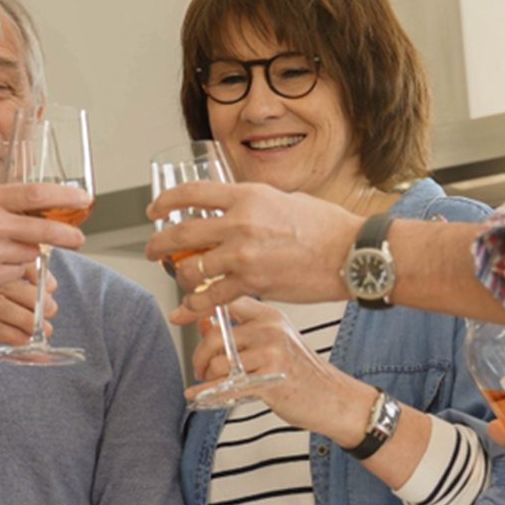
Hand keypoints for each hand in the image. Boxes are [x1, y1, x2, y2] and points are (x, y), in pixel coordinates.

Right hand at [0, 182, 87, 299]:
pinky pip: (16, 272)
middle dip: (68, 235)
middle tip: (79, 238)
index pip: (35, 194)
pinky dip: (13, 268)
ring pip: (30, 252)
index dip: (64, 197)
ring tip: (5, 248)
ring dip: (29, 251)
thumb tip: (28, 202)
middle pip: (45, 229)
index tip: (84, 200)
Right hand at [0, 270, 57, 404]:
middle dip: (35, 299)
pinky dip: (11, 334)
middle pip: (6, 285)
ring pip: (0, 307)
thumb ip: (11, 291)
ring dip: (27, 320)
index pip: (7, 262)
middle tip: (52, 310)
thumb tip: (49, 288)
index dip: (34, 273)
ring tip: (44, 329)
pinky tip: (24, 340)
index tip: (51, 286)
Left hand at [144, 181, 359, 311]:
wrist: (352, 254)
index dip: (165, 202)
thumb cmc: (327, 227)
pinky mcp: (254, 284)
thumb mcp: (285, 199)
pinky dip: (195, 306)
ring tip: (182, 281)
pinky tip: (188, 310)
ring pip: (192, 270)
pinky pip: (212, 298)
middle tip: (152, 251)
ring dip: (181, 278)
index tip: (155, 210)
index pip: (191, 194)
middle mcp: (241, 223)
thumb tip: (235, 209)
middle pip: (181, 234)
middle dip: (158, 245)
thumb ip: (254, 204)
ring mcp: (245, 255)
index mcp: (247, 196)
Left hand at [182, 297, 373, 436]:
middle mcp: (270, 330)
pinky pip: (227, 385)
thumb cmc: (302, 371)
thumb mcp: (274, 341)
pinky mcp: (270, 380)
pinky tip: (196, 395)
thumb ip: (239, 330)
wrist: (332, 398)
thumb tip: (203, 321)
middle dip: (201, 356)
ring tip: (214, 384)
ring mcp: (271, 354)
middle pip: (215, 335)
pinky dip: (207, 393)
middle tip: (201, 369)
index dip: (198, 308)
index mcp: (270, 315)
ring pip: (219, 362)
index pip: (226, 302)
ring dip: (208, 377)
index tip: (177, 315)